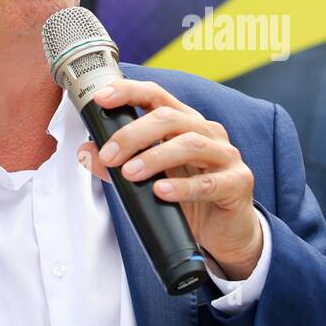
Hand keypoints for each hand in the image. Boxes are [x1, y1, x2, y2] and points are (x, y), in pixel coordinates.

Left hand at [77, 80, 261, 279]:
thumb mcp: (150, 180)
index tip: (101, 99)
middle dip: (134, 134)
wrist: (225, 233)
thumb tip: (87, 152)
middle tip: (110, 155)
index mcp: (186, 123)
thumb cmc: (189, 198)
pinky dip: (183, 187)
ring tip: (130, 173)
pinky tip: (162, 192)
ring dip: (155, 157)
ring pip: (190, 144)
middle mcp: (207, 132)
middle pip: (170, 118)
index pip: (157, 96)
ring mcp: (226, 156)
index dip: (129, 92)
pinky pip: (209, 182)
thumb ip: (120, 165)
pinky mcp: (238, 182)